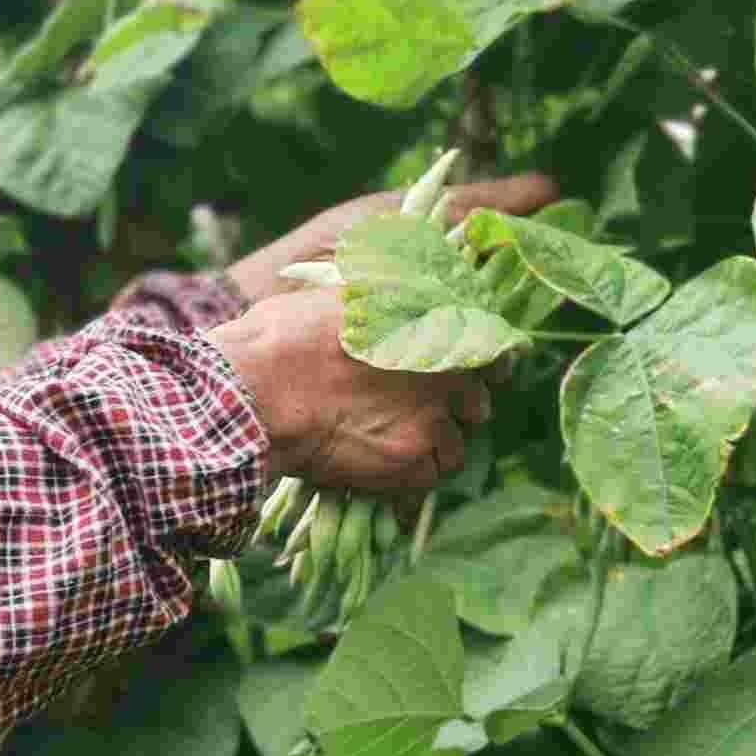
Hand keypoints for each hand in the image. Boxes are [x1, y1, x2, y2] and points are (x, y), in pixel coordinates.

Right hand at [208, 164, 555, 499]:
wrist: (259, 389)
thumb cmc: (289, 333)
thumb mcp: (348, 287)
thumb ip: (395, 292)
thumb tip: (420, 283)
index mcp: (437, 319)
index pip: (497, 345)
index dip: (488, 362)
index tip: (475, 371)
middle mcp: (448, 366)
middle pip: (478, 399)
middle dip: (453, 406)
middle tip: (415, 408)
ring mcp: (434, 415)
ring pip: (458, 440)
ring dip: (435, 440)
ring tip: (395, 438)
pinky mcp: (414, 460)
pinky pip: (435, 472)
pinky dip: (416, 470)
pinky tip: (387, 461)